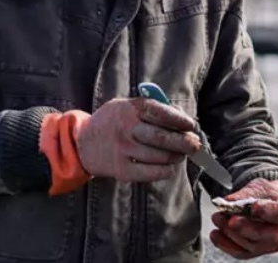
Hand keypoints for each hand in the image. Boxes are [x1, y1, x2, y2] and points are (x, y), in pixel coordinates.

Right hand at [75, 97, 200, 181]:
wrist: (83, 143)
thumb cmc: (111, 122)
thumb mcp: (125, 105)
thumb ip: (150, 108)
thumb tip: (179, 115)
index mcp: (129, 109)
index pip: (159, 112)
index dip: (179, 120)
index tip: (191, 126)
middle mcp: (126, 129)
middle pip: (161, 136)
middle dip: (183, 142)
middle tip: (194, 144)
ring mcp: (123, 150)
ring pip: (158, 156)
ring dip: (176, 157)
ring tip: (182, 155)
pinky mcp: (121, 169)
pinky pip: (149, 173)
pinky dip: (164, 171)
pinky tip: (170, 168)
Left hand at [210, 178, 277, 258]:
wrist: (272, 213)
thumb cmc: (268, 199)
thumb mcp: (261, 189)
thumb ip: (247, 193)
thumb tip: (229, 200)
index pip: (276, 213)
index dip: (265, 210)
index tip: (254, 206)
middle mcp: (275, 234)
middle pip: (259, 233)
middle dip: (243, 226)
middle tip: (230, 219)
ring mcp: (263, 246)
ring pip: (245, 242)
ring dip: (229, 231)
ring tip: (217, 218)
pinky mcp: (250, 252)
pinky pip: (237, 251)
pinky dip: (224, 243)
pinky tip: (215, 234)